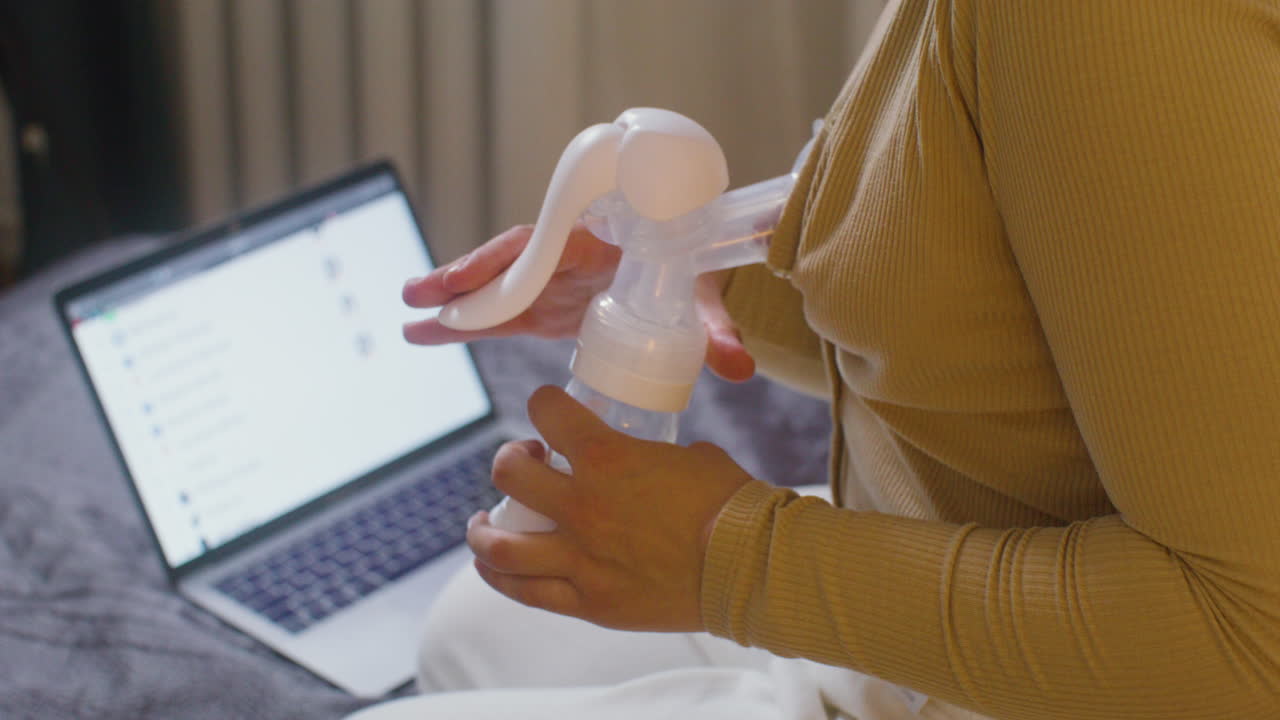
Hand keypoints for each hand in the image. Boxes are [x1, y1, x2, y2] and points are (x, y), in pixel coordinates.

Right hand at [402, 224, 754, 381]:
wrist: (694, 270)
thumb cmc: (694, 275)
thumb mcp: (703, 300)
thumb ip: (715, 331)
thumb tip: (739, 368)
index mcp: (600, 243)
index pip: (549, 245)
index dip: (510, 262)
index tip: (477, 277)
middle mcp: (568, 256)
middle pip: (509, 263)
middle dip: (464, 278)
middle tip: (418, 294)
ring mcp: (553, 281)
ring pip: (497, 287)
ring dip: (455, 301)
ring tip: (409, 316)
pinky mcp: (547, 304)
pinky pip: (500, 311)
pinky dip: (466, 322)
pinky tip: (426, 332)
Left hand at [465, 385, 754, 631]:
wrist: (750, 568)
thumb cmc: (731, 506)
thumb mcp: (692, 456)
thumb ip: (654, 456)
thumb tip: (648, 459)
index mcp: (608, 458)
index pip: (547, 411)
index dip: (543, 404)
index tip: (548, 410)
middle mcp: (583, 506)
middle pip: (508, 475)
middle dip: (510, 462)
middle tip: (528, 465)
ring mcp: (581, 558)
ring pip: (500, 544)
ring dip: (483, 529)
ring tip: (486, 522)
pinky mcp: (589, 601)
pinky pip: (525, 592)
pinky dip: (500, 576)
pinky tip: (494, 565)